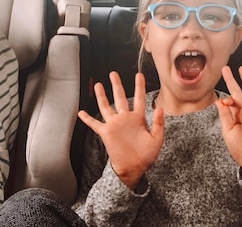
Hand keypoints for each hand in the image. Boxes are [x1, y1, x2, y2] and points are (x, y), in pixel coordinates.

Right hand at [78, 71, 163, 189]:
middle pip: (120, 97)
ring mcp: (114, 125)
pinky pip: (95, 124)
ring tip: (98, 84)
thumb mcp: (156, 138)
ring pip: (106, 106)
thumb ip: (158, 123)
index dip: (139, 86)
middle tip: (113, 73)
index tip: (139, 75)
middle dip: (116, 85)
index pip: (139, 98)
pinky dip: (87, 119)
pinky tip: (81, 113)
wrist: (134, 168)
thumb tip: (160, 107)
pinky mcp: (106, 133)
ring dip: (101, 96)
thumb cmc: (146, 155)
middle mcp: (125, 118)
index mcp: (138, 118)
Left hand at [215, 66, 241, 177]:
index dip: (226, 98)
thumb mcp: (228, 130)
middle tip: (226, 68)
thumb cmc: (239, 148)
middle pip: (238, 91)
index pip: (230, 101)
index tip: (225, 100)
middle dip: (232, 79)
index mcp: (235, 116)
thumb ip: (224, 115)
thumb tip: (219, 100)